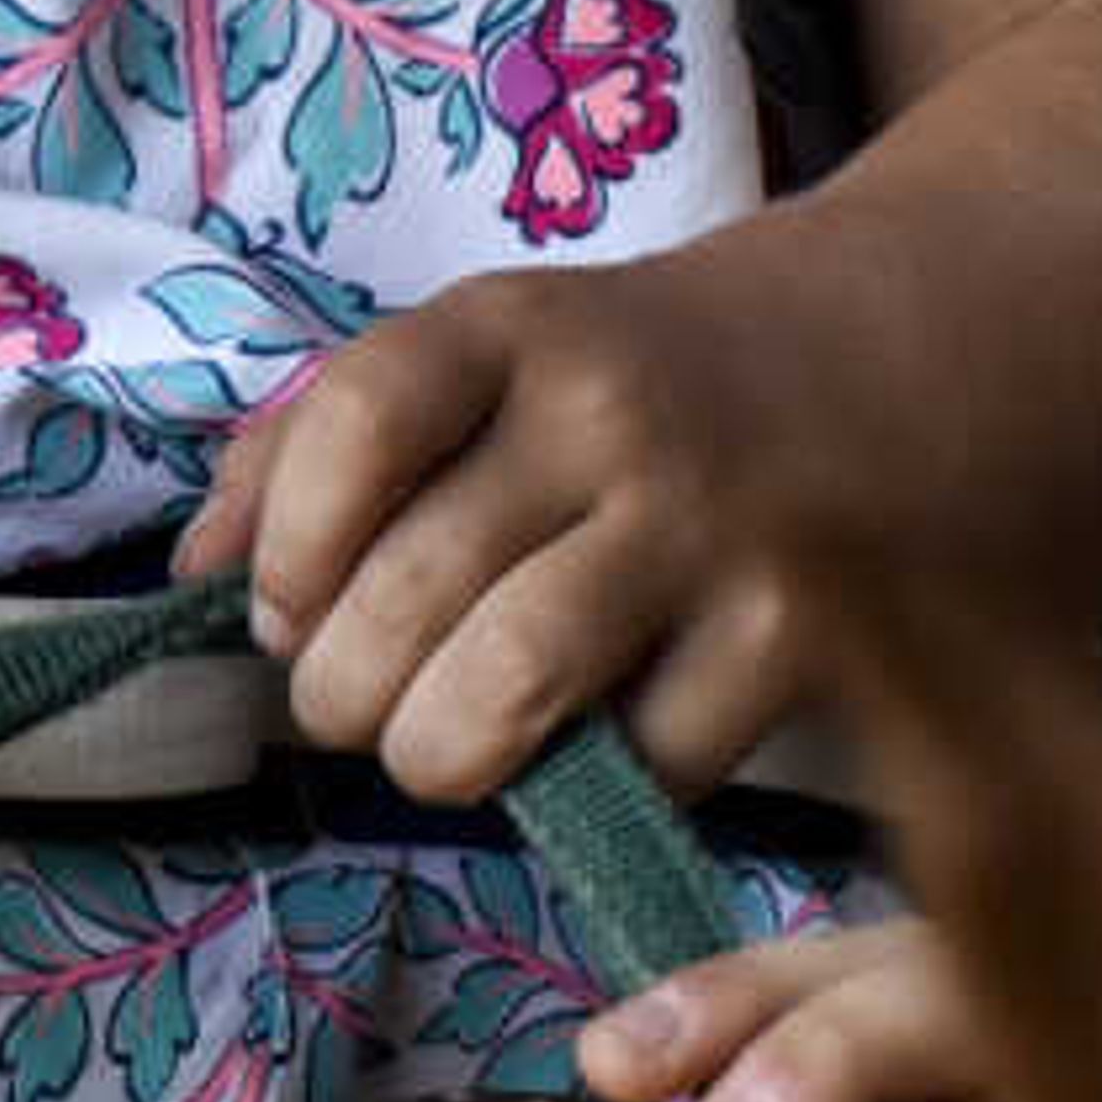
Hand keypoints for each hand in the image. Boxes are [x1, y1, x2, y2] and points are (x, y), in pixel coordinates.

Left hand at [170, 245, 812, 806]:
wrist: (909, 346)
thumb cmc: (651, 381)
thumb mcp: (494, 356)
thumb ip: (324, 445)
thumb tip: (192, 582)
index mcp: (514, 324)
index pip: (356, 423)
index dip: (290, 548)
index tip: (286, 609)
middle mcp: (613, 413)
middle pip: (406, 601)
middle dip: (347, 697)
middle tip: (366, 704)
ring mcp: (713, 524)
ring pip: (503, 696)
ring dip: (439, 755)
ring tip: (446, 741)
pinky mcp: (801, 632)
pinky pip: (648, 759)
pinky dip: (607, 776)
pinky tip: (611, 727)